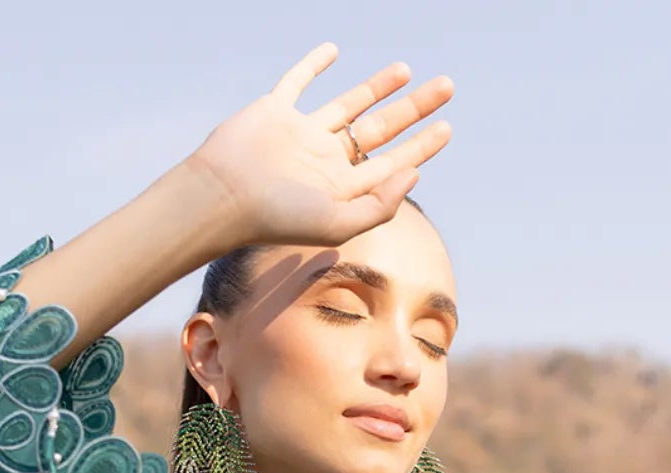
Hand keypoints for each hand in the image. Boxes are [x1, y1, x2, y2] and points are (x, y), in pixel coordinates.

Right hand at [187, 42, 452, 250]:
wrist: (223, 196)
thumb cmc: (277, 218)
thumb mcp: (337, 223)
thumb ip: (379, 205)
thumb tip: (414, 174)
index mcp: (342, 188)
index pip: (392, 164)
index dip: (422, 146)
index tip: (447, 128)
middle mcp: (326, 161)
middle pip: (380, 129)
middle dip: (415, 108)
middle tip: (447, 87)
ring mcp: (301, 135)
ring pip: (349, 104)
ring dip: (378, 87)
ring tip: (406, 70)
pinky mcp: (275, 111)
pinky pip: (298, 82)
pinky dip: (314, 65)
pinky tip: (332, 51)